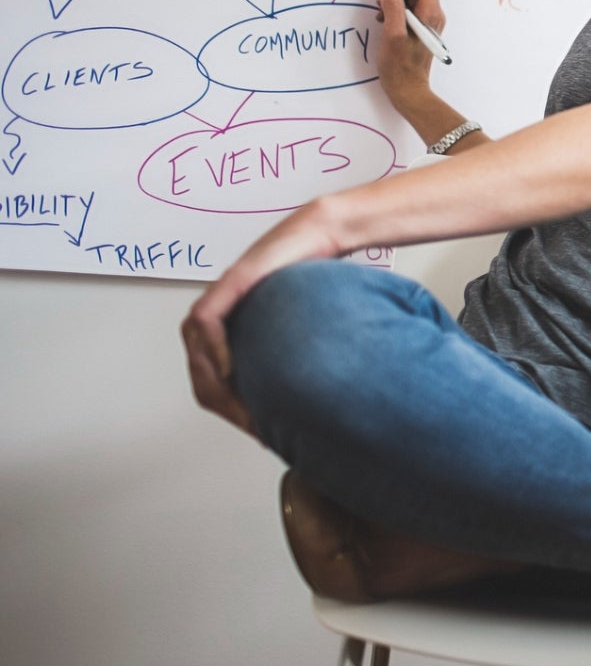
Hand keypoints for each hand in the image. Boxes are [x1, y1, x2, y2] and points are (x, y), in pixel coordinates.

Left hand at [181, 200, 344, 438]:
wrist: (320, 236)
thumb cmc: (317, 278)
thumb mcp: (306, 327)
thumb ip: (297, 353)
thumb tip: (316, 396)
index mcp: (236, 330)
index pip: (216, 379)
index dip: (232, 408)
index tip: (258, 429)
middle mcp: (221, 316)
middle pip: (200, 370)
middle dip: (221, 401)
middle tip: (250, 423)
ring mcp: (221, 298)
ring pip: (195, 349)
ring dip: (212, 380)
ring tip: (237, 401)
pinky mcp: (229, 283)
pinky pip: (205, 321)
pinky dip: (213, 348)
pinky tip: (230, 367)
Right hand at [374, 0, 446, 105]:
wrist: (408, 89)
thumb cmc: (400, 67)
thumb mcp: (392, 35)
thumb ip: (393, 8)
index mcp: (431, 12)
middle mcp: (433, 13)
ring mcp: (428, 20)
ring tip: (380, 11)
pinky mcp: (420, 27)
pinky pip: (409, 6)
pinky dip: (394, 6)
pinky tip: (383, 18)